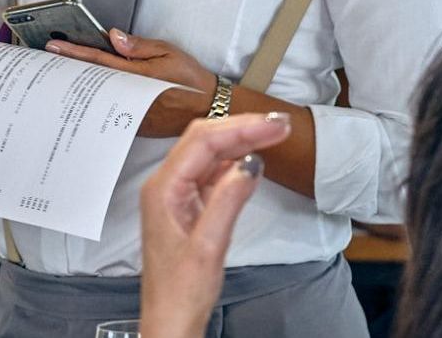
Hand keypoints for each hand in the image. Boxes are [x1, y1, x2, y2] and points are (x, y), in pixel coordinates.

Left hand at [47, 29, 217, 136]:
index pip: (99, 61)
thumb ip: (140, 46)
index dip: (74, 52)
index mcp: (138, 75)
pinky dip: (91, 100)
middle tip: (44, 60)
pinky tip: (79, 94)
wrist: (209, 110)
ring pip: (96, 96)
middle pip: (91, 80)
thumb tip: (113, 36)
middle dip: (68, 68)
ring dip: (77, 84)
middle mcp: (130, 96)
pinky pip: (106, 110)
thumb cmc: (191, 79)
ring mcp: (129, 113)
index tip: (53, 46)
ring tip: (56, 74)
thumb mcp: (170, 53)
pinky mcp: (133, 125)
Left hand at [140, 114, 291, 337]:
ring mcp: (176, 194)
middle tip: (278, 124)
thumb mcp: (209, 246)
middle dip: (241, 128)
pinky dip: (233, 162)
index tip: (272, 125)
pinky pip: (210, 173)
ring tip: (272, 134)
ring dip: (240, 141)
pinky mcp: (188, 205)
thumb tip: (250, 163)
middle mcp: (165, 185)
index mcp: (163, 189)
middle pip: (204, 140)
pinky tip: (252, 160)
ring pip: (208, 153)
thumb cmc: (180, 292)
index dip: (240, 128)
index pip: (202, 142)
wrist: (170, 322)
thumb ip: (228, 200)